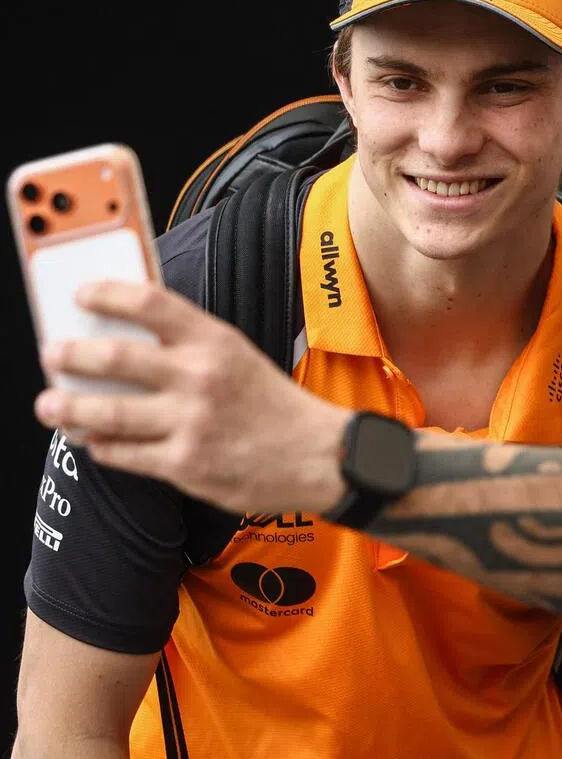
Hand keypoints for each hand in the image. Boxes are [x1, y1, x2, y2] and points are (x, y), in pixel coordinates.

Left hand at [35, 279, 351, 515]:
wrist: (315, 455)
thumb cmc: (273, 404)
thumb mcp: (239, 357)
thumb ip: (190, 346)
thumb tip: (127, 340)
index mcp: (216, 342)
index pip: (151, 303)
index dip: (108, 294)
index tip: (82, 294)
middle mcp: (200, 377)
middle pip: (115, 358)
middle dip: (70, 356)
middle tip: (52, 354)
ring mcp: (190, 422)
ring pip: (108, 414)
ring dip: (68, 409)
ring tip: (49, 405)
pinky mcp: (184, 465)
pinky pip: (124, 454)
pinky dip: (101, 446)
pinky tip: (93, 440)